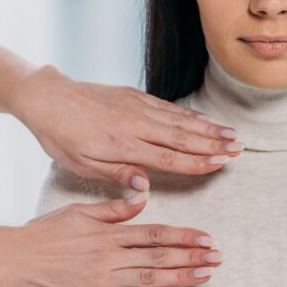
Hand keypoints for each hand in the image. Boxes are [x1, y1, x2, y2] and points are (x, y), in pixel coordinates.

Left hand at [9, 65, 242, 190]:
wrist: (48, 97)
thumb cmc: (60, 136)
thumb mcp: (81, 164)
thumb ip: (117, 174)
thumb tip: (146, 189)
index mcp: (124, 146)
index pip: (169, 157)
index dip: (197, 162)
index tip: (221, 164)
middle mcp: (136, 125)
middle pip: (183, 137)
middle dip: (213, 144)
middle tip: (239, 149)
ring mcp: (138, 108)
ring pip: (180, 121)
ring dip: (208, 129)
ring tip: (232, 135)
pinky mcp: (135, 96)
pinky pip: (169, 107)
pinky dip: (190, 115)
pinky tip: (205, 120)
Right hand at [13, 194, 223, 286]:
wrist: (16, 258)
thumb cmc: (48, 232)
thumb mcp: (82, 211)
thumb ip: (114, 208)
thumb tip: (143, 196)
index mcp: (110, 233)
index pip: (155, 233)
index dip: (184, 236)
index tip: (207, 238)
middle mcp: (110, 256)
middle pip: (158, 257)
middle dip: (191, 257)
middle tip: (218, 258)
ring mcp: (103, 280)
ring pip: (149, 278)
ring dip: (181, 277)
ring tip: (206, 275)